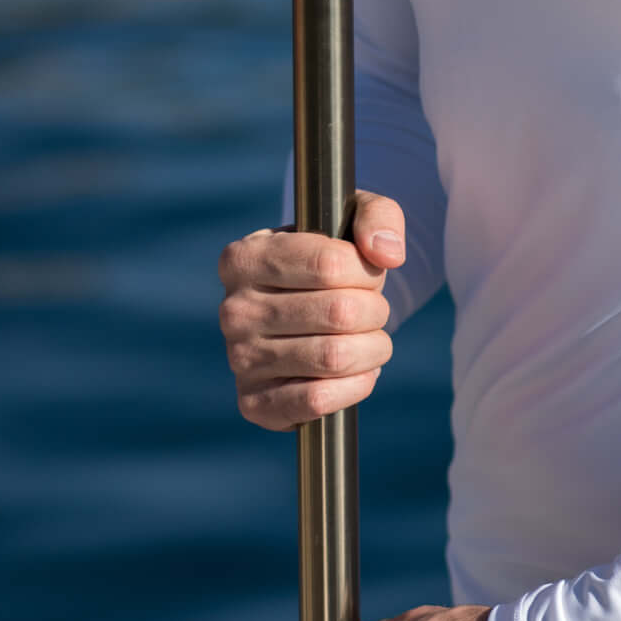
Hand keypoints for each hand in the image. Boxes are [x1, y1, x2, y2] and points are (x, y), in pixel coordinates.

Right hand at [217, 194, 404, 428]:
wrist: (310, 315)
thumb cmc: (333, 262)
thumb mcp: (354, 220)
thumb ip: (378, 217)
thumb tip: (386, 254)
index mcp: (245, 257)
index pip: (330, 264)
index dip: (366, 272)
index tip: (365, 273)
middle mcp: (233, 309)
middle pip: (340, 313)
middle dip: (376, 312)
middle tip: (373, 311)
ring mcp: (239, 358)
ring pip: (334, 358)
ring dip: (373, 350)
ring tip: (370, 340)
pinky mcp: (253, 402)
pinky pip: (317, 400)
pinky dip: (356, 387)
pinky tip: (360, 373)